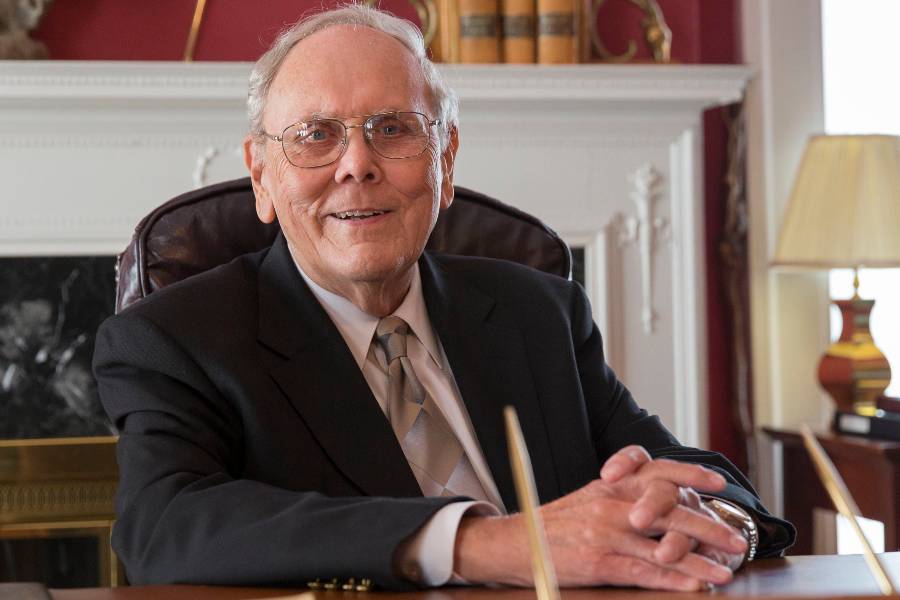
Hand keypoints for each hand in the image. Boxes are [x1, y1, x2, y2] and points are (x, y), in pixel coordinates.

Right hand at [453, 447, 746, 590]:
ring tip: (725, 571)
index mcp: (611, 485)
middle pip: (669, 511)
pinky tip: (694, 587)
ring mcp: (606, 533)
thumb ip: (622, 492)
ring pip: (663, 546)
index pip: (657, 471)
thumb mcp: (589, 496)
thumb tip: (660, 497)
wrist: (518, 543)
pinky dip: (673, 581)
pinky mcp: (599, 562)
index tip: (717, 481)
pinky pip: (644, 573)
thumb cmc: (556, 522)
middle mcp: (612, 504)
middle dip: (708, 525)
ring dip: (699, 561)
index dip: (690, 474)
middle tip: (735, 539)